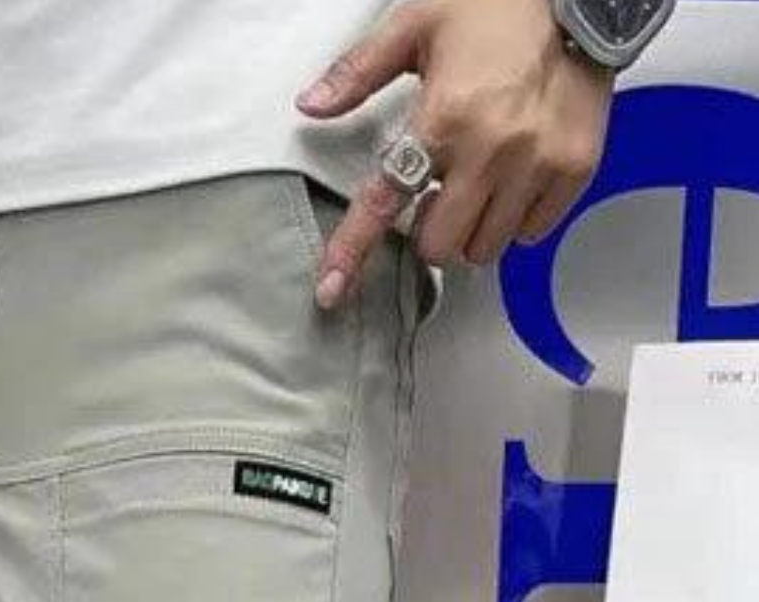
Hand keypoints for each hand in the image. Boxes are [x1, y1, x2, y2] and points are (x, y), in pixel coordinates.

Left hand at [296, 0, 613, 308]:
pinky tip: (515, 178)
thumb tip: (310, 104)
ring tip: (479, 183)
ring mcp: (537, 164)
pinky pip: (532, 232)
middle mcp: (491, 151)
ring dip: (472, 229)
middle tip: (439, 193)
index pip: (386, 201)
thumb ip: (359, 72)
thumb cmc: (497, 5)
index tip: (332, 290)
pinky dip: (516, 219)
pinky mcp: (574, 168)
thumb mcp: (416, 23)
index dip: (353, 249)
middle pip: (440, 246)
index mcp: (445, 118)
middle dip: (431, 230)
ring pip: (486, 248)